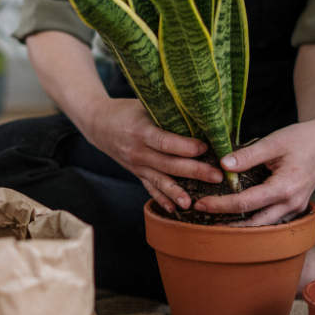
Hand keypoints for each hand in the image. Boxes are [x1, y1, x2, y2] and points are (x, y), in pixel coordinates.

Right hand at [76, 98, 221, 212]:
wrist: (98, 123)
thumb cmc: (126, 111)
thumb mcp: (144, 105)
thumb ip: (167, 112)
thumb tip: (199, 115)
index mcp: (141, 131)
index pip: (165, 142)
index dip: (186, 147)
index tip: (206, 148)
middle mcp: (138, 151)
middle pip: (168, 164)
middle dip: (194, 171)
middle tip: (216, 176)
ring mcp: (136, 165)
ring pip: (159, 180)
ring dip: (177, 192)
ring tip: (193, 203)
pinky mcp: (136, 173)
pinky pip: (150, 188)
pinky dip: (161, 200)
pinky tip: (174, 210)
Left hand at [193, 114, 314, 226]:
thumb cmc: (302, 138)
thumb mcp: (274, 142)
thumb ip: (248, 155)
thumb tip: (222, 165)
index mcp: (285, 188)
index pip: (246, 203)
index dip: (221, 205)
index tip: (201, 204)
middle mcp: (292, 203)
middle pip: (254, 223)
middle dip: (228, 224)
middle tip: (203, 219)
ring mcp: (296, 208)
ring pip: (265, 226)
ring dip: (242, 226)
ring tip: (217, 222)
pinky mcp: (296, 206)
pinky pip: (274, 220)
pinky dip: (256, 220)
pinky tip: (239, 216)